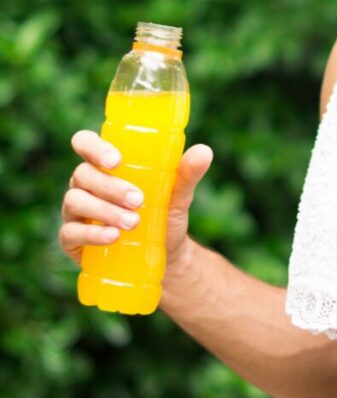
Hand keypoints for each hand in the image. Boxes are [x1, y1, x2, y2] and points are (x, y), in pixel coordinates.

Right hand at [60, 131, 213, 273]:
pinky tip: (113, 237)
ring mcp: (75, 211)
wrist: (166, 255)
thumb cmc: (164, 214)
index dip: (94, 147)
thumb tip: (204, 151)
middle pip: (83, 174)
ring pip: (75, 201)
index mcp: (106, 165)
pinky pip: (71, 233)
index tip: (116, 161)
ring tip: (133, 222)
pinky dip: (93, 235)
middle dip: (111, 186)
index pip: (85, 143)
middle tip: (139, 200)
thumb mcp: (177, 194)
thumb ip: (187, 173)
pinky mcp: (72, 239)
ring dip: (105, 211)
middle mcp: (86, 184)